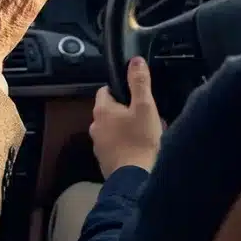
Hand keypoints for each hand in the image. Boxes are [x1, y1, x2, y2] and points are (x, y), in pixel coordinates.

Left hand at [90, 57, 163, 175]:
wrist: (135, 179)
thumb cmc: (140, 141)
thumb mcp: (144, 107)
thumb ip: (139, 82)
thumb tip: (135, 60)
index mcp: (102, 111)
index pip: (105, 91)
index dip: (119, 89)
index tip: (134, 94)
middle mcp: (95, 127)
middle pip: (109, 112)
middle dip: (124, 111)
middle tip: (144, 115)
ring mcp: (99, 146)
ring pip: (112, 130)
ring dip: (124, 129)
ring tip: (145, 134)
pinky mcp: (105, 161)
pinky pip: (115, 147)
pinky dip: (125, 145)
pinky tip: (140, 150)